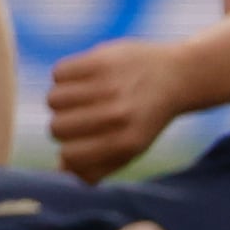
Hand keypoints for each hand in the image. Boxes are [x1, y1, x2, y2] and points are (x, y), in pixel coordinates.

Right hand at [44, 31, 187, 181]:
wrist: (177, 76)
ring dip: (61, 99)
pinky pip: (59, 73)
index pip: (70, 155)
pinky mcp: (101, 59)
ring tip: (78, 96)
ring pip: (53, 100)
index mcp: (126, 143)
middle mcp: (117, 116)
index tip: (78, 142)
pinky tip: (82, 78)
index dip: (68, 150)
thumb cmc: (145, 118)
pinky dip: (64, 76)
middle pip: (57, 128)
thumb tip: (59, 169)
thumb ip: (96, 166)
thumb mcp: (130, 149)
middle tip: (77, 116)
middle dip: (62, 124)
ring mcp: (108, 86)